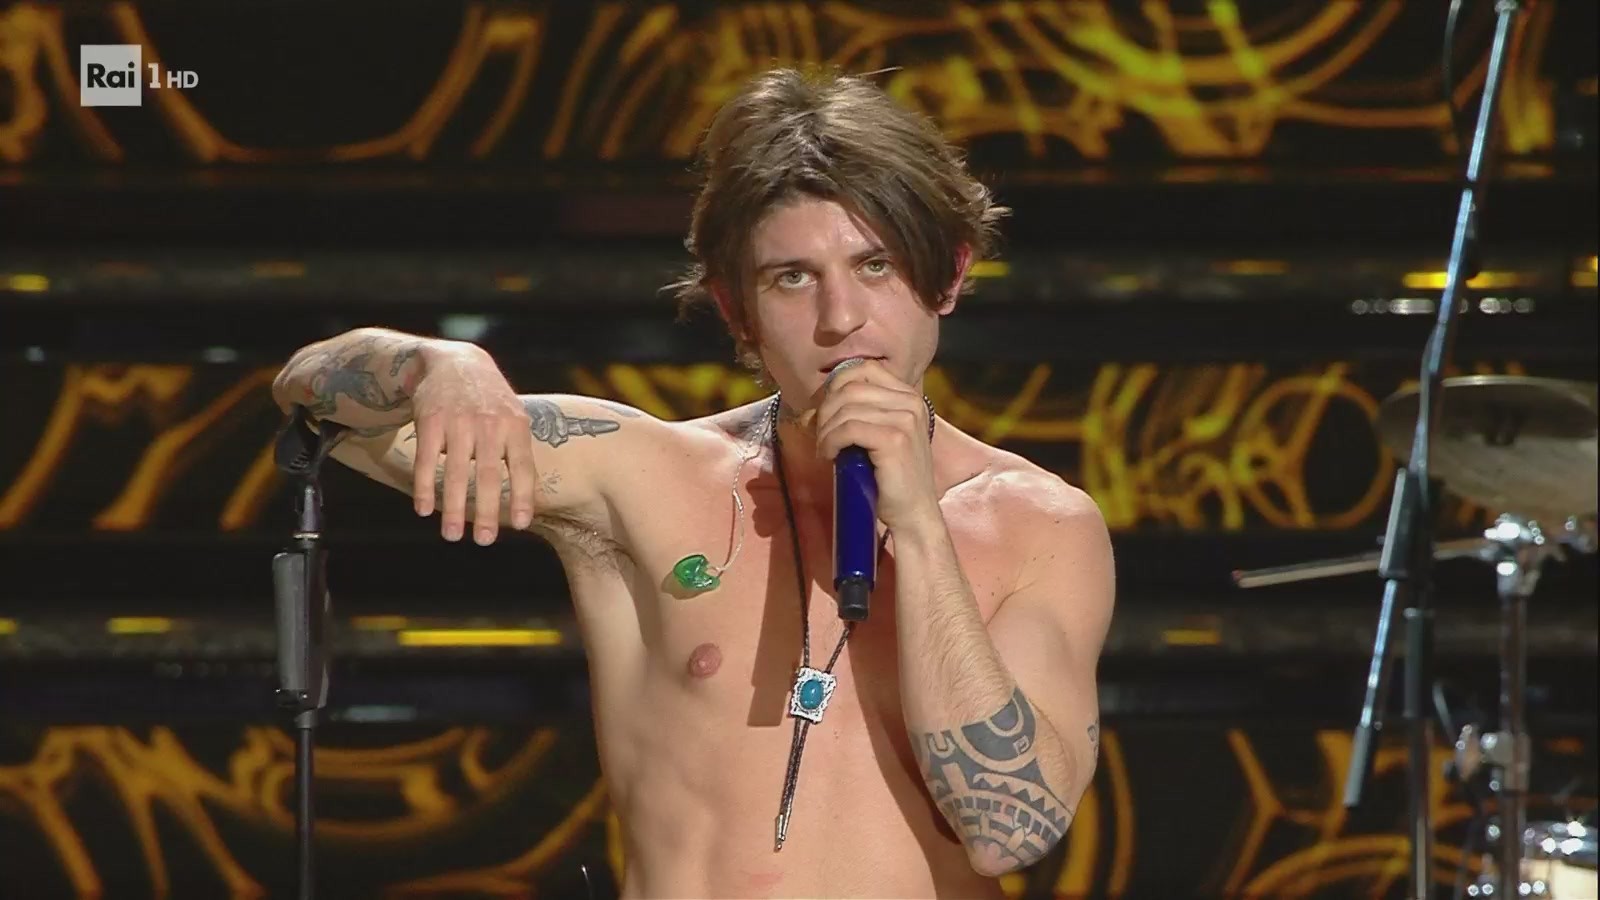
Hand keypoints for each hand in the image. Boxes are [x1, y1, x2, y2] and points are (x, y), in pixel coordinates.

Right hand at [408, 343, 536, 543]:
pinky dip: (423, 487)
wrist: (453, 361)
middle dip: (486, 512)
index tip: (521, 524)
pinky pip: (425, 460)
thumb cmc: (490, 400)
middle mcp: (489, 423)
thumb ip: (517, 451)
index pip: (522, 467)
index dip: (522, 496)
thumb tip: (525, 499)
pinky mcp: (429, 419)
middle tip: (483, 541)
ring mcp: (458, 421)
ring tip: (451, 535)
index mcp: (515, 425)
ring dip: (452, 508)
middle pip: (487, 476)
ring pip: (454, 473)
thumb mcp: (513, 416)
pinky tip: (424, 510)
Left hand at [814, 360, 938, 530]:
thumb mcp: (878, 436)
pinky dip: (830, 441)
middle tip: (819, 435)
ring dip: (825, 430)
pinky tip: (829, 455)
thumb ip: (859, 414)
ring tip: (825, 449)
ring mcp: (905, 419)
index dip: (836, 386)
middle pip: (850, 388)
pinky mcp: (895, 440)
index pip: (864, 369)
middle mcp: (910, 402)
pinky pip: (848, 429)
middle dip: (825, 411)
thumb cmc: (890, 479)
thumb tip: (815, 406)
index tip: (824, 412)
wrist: (913, 514)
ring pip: (846, 409)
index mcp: (909, 396)